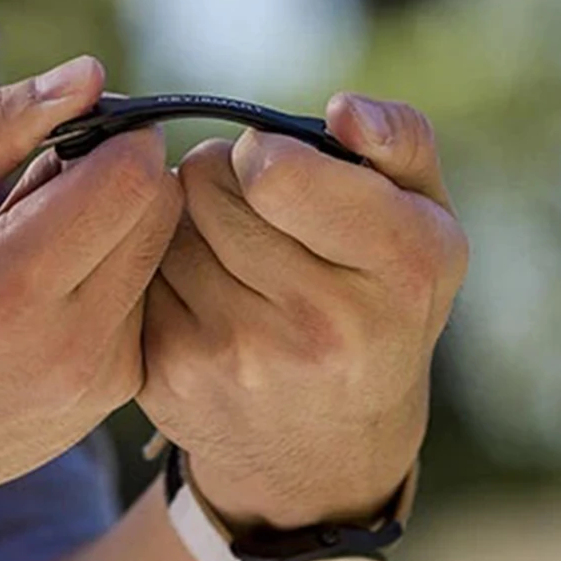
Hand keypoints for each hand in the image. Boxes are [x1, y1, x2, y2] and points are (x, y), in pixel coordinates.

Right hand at [0, 57, 181, 555]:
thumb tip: (87, 74)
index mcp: (2, 292)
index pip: (131, 176)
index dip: (108, 129)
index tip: (62, 130)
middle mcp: (69, 351)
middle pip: (160, 210)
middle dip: (117, 169)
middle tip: (42, 180)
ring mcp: (94, 389)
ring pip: (160, 254)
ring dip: (112, 222)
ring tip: (29, 242)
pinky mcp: (105, 403)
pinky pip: (142, 301)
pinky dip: (107, 272)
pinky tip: (40, 289)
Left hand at [138, 95, 467, 529]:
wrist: (325, 449)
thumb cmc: (379, 304)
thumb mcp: (425, 222)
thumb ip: (398, 142)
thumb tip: (343, 111)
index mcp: (398, 268)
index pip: (275, 168)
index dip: (265, 152)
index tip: (277, 170)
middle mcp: (321, 326)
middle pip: (204, 179)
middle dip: (224, 175)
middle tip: (255, 209)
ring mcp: (238, 357)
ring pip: (163, 218)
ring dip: (189, 219)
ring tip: (232, 252)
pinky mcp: (170, 375)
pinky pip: (134, 267)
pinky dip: (160, 265)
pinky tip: (201, 292)